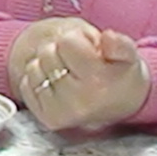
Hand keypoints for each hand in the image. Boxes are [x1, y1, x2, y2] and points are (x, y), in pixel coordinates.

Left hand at [11, 19, 151, 131]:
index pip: (67, 41)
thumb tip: (106, 36)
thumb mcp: (130, 55)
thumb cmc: (122, 76)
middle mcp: (77, 101)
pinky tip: (58, 84)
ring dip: (48, 65)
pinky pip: (26, 85)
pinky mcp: (47, 119)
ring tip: (69, 73)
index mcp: (97, 82)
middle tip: (80, 63)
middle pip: (48, 52)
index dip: (79, 39)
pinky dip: (38, 80)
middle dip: (62, 51)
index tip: (90, 50)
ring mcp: (60, 112)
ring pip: (34, 67)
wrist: (121, 106)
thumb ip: (120, 43)